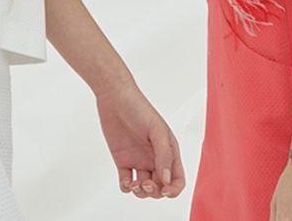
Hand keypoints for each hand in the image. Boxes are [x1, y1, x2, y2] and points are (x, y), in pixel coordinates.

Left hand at [95, 80, 184, 199]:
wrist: (115, 98)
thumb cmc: (139, 108)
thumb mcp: (157, 130)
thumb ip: (164, 155)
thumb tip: (166, 180)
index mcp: (168, 150)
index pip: (177, 178)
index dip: (173, 189)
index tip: (165, 191)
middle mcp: (155, 158)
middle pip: (160, 187)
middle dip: (155, 192)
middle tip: (146, 183)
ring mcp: (139, 161)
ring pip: (144, 188)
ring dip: (141, 193)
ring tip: (134, 184)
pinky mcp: (123, 161)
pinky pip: (126, 183)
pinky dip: (126, 188)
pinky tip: (126, 182)